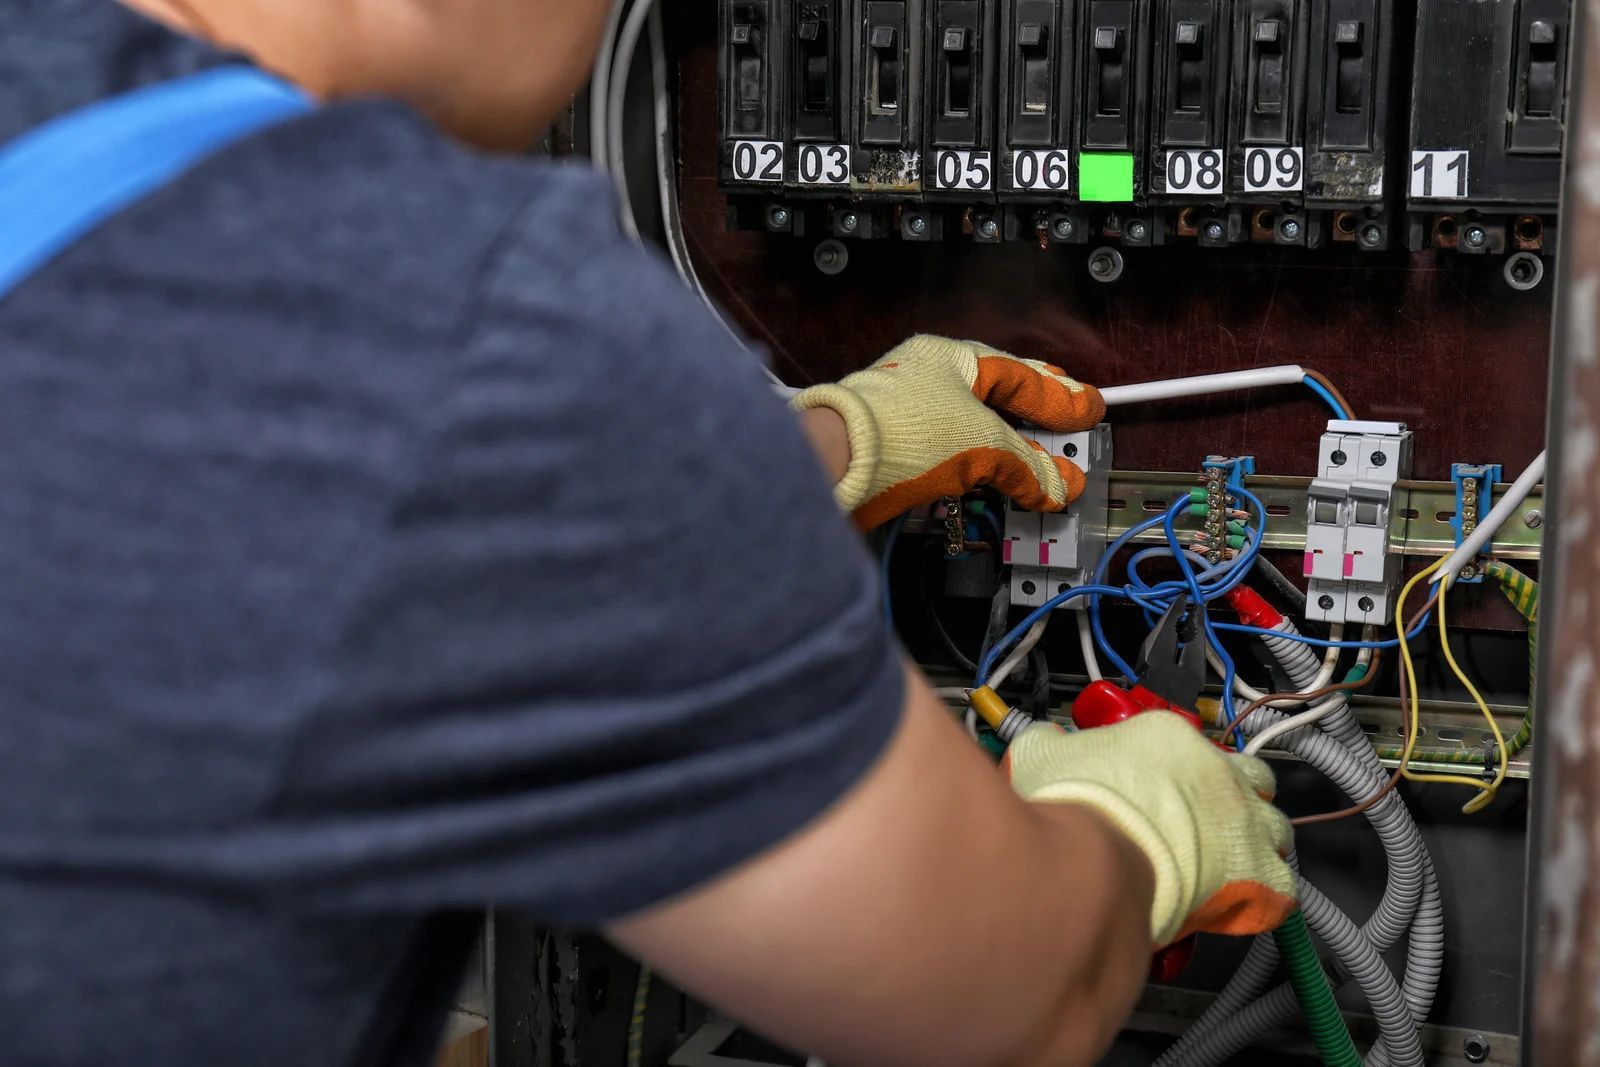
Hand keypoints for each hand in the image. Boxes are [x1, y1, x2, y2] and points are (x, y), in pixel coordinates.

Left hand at [792, 335, 1104, 529]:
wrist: (836, 463)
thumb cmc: (903, 431)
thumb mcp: (983, 446)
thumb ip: (1027, 465)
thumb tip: (1059, 484)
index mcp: (951, 358)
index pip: (1019, 377)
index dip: (1059, 398)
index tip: (1090, 409)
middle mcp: (927, 377)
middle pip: (995, 397)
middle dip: (1034, 416)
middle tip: (1067, 424)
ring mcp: (906, 411)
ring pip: (969, 427)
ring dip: (1006, 448)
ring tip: (1036, 466)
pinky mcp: (892, 447)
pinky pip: (945, 453)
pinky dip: (975, 467)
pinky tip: (989, 480)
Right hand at [1005, 713, 1296, 946]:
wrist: (1094, 858)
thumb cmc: (1072, 808)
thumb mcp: (1041, 756)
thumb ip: (1049, 744)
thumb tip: (1044, 743)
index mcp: (1168, 738)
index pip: (1187, 744)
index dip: (1175, 770)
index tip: (1158, 786)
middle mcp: (1216, 771)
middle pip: (1250, 775)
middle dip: (1237, 795)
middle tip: (1209, 818)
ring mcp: (1243, 820)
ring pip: (1277, 827)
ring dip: (1258, 843)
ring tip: (1231, 863)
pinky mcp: (1259, 874)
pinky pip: (1283, 889)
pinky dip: (1266, 899)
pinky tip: (1240, 906)